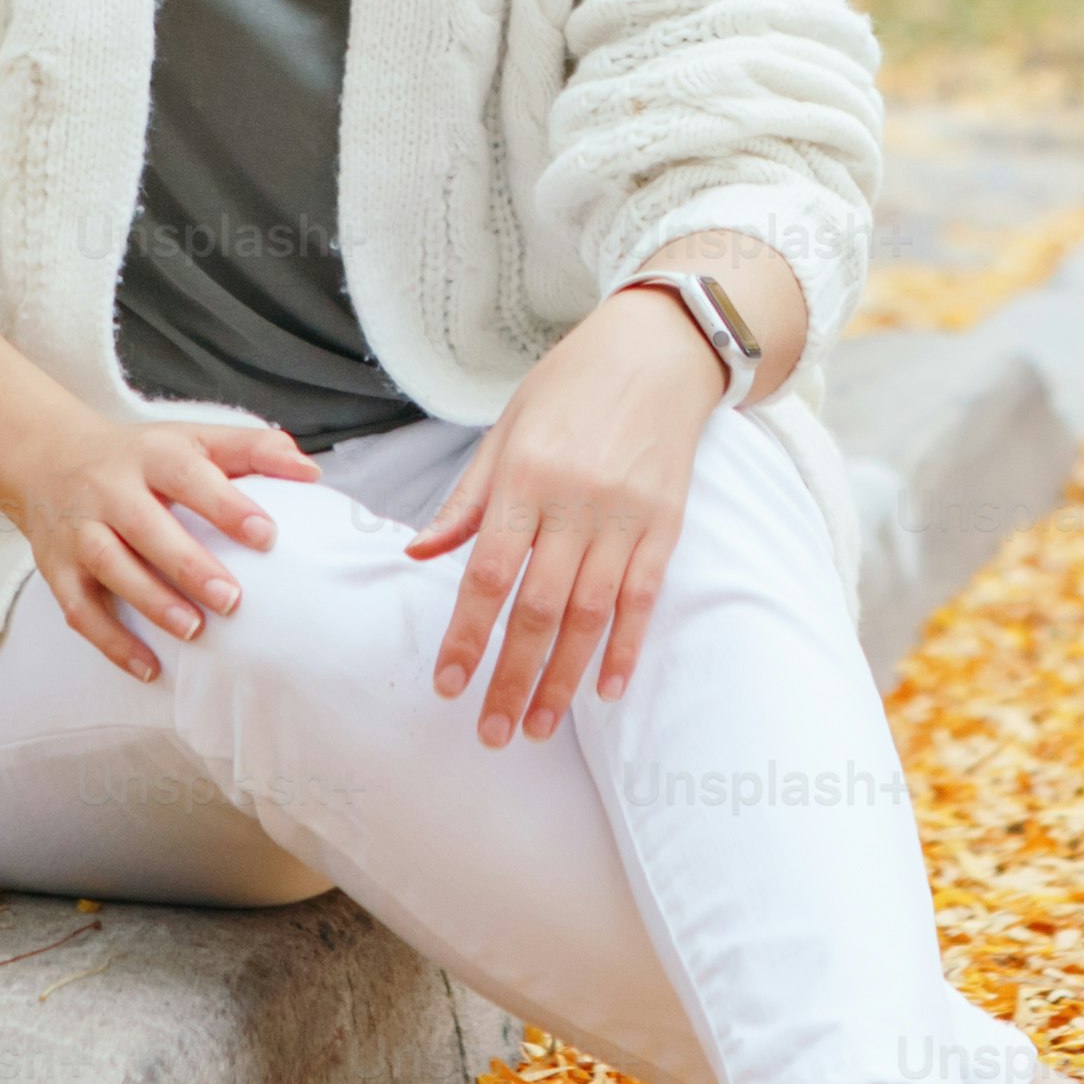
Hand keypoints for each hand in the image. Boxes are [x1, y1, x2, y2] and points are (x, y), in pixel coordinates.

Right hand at [0, 413, 319, 686]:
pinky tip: (150, 668)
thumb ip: (253, 450)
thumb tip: (310, 473)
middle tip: (233, 599)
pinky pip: (81, 610)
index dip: (227, 505)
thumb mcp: (193, 439)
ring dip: (151, 601)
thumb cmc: (142, 457)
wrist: (49, 458)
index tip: (266, 535)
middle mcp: (110, 490)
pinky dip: (113, 642)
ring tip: (194, 630)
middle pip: (146, 526)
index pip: (189, 476)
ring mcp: (80, 530)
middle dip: (189, 565)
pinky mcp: (59, 569)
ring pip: (111, 567)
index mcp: (151, 455)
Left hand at [401, 288, 733, 744]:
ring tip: (539, 727)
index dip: (466, 635)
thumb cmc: (569, 388)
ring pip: (590, 614)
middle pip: (538, 608)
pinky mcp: (666, 524)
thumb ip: (466, 500)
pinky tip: (607, 690)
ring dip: (563, 677)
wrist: (656, 349)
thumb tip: (417, 555)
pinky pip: (644, 597)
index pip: (489, 574)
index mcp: (525, 477)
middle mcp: (576, 501)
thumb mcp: (505, 430)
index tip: (447, 684)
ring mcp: (626, 516)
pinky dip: (627, 647)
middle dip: (512, 678)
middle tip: (492, 733)